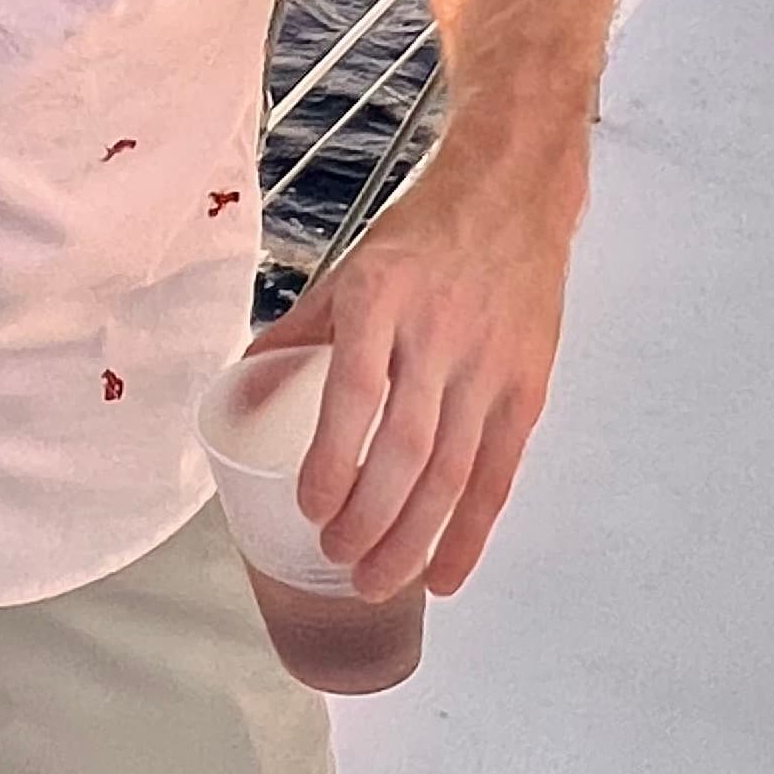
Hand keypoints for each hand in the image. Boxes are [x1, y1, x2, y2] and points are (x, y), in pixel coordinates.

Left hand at [260, 145, 581, 600]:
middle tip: (338, 559)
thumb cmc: (424, 231)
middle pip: (406, 450)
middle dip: (370, 519)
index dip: (334, 460)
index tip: (311, 508)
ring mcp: (488, 364)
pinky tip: (445, 571)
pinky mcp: (527, 387)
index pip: (355, 394)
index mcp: (380, 299)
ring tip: (377, 580)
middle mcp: (437, 334)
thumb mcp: (351, 267)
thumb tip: (245, 381)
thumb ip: (300, 329)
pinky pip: (499, 473)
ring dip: (414, 539)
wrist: (512, 193)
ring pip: (452, 472)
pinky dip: (472, 531)